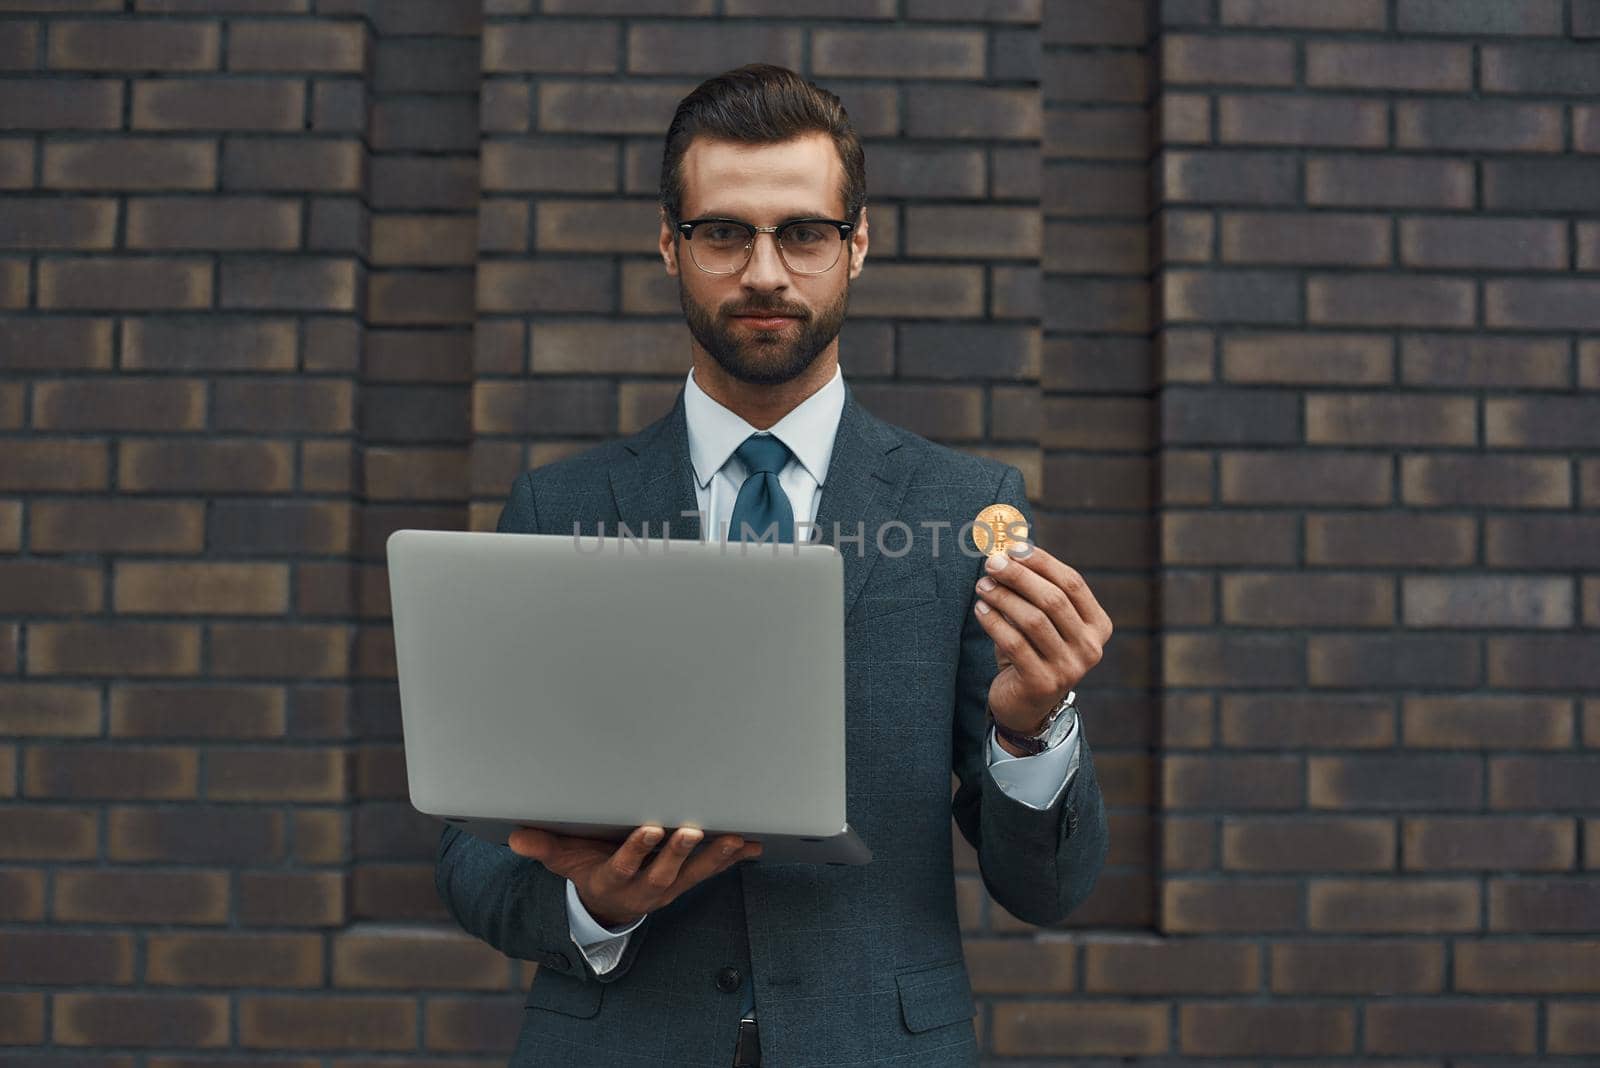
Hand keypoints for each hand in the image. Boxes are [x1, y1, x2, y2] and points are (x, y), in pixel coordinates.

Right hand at [507, 824, 761, 928]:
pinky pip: (713, 871)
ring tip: (735, 838)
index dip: (637, 850)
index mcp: (612, 880)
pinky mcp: (687, 881)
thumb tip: (515, 837)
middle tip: (693, 830)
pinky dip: (733, 859)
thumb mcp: (563, 862)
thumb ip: (544, 848)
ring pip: (695, 874)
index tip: (649, 829)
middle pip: (665, 872)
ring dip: (716, 857)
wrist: (610, 905)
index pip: (624, 866)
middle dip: (680, 852)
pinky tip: (754, 845)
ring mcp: (669, 887)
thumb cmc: (588, 870)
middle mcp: (644, 888)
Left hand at [972, 542, 1112, 739]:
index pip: (1072, 584)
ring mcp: (1069, 668)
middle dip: (1019, 576)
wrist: (1026, 705)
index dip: (1042, 562)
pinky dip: (994, 622)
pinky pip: (1014, 643)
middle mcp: (1090, 648)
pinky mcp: (1043, 683)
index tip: (1013, 547)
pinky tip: (980, 609)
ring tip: (982, 585)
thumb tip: (1009, 547)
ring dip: (1003, 597)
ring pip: (1033, 620)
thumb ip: (1034, 589)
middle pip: (1053, 599)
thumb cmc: (1033, 650)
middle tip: (992, 563)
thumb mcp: (1041, 620)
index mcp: (1098, 626)